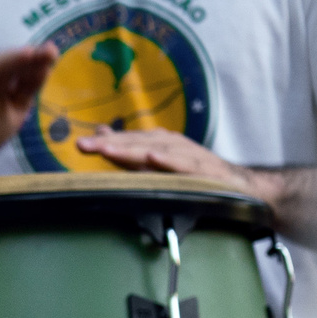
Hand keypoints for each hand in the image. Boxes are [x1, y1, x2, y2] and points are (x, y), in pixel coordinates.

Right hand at [0, 47, 55, 174]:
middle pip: (9, 65)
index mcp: (0, 83)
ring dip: (7, 60)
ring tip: (27, 53)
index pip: (22, 70)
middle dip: (28, 58)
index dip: (38, 62)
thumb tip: (44, 71)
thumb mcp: (10, 117)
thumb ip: (25, 96)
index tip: (53, 54)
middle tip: (49, 51)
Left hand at [75, 128, 247, 187]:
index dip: (105, 142)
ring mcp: (187, 156)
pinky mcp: (203, 171)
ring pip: (155, 151)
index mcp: (159, 143)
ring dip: (131, 150)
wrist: (236, 184)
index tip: (80, 145)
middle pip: (137, 143)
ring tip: (108, 151)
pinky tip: (153, 158)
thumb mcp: (157, 159)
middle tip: (85, 146)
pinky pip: (184, 166)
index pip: (127, 141)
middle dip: (110, 144)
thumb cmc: (191, 172)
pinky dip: (169, 161)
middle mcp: (171, 145)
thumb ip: (128, 149)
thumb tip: (100, 133)